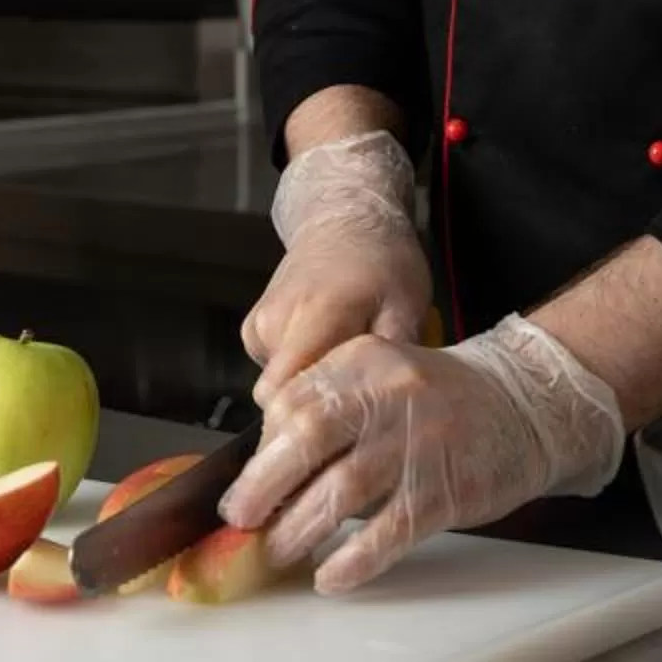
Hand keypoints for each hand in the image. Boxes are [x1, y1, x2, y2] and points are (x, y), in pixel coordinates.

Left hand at [219, 313, 623, 593]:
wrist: (524, 404)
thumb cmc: (439, 401)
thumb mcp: (381, 379)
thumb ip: (329, 410)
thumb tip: (266, 466)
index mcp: (363, 361)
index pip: (294, 401)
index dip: (259, 449)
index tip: (240, 484)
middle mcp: (388, 395)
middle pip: (308, 440)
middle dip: (264, 487)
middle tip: (240, 521)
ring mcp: (419, 443)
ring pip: (342, 492)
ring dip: (300, 529)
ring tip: (278, 552)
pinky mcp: (445, 490)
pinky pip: (388, 533)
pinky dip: (353, 560)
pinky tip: (331, 576)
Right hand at [241, 131, 433, 405]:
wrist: (345, 217)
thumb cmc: (382, 261)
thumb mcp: (407, 305)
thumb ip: (392, 354)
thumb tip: (392, 403)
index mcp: (316, 317)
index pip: (287, 394)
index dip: (306, 429)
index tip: (335, 445)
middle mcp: (277, 324)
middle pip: (280, 399)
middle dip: (311, 417)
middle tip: (352, 420)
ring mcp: (260, 327)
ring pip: (277, 387)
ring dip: (309, 391)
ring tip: (346, 372)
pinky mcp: (253, 330)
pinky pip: (273, 370)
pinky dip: (299, 371)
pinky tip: (325, 351)